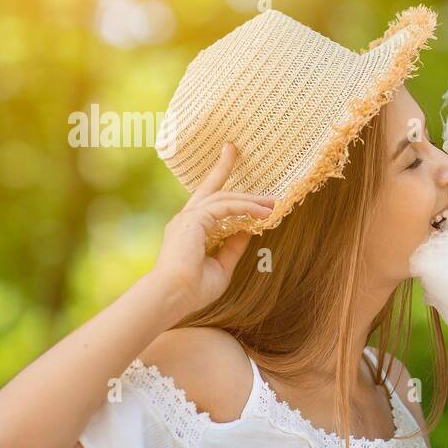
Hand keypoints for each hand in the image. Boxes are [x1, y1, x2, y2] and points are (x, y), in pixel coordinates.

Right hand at [147, 143, 275, 319]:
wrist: (174, 296)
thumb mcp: (222, 265)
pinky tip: (262, 213)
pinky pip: (224, 207)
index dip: (220, 185)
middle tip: (235, 151)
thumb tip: (248, 229)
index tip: (231, 166)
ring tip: (273, 202)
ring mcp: (188, 218)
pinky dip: (245, 208)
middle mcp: (187, 220)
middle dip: (223, 167)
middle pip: (209, 187)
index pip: (208, 202)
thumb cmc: (194, 289)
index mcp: (190, 230)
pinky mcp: (193, 220)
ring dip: (250, 199)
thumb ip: (234, 246)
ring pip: (223, 197)